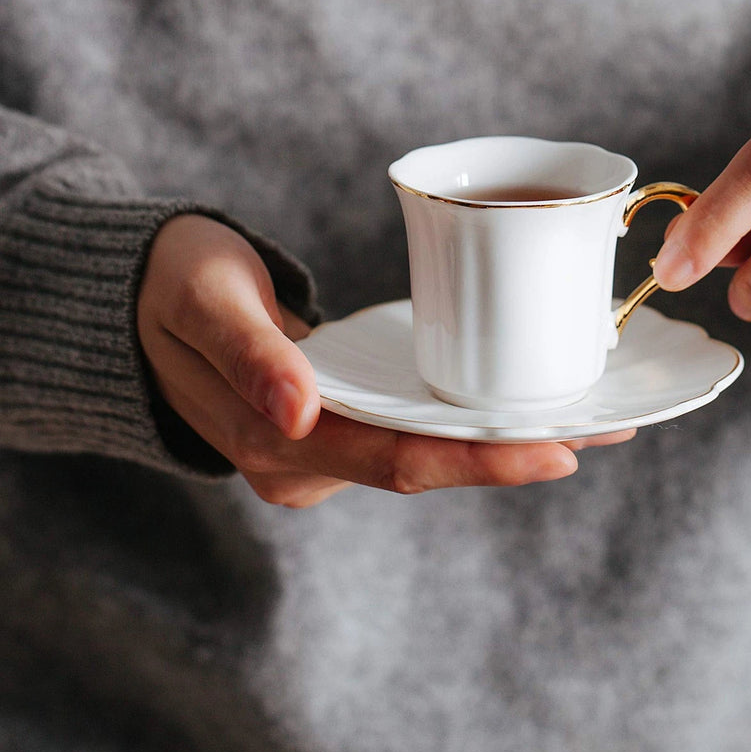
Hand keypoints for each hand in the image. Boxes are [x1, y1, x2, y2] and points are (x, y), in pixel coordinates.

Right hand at [138, 215, 629, 506]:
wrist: (144, 296)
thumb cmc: (174, 286)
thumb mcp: (206, 303)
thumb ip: (251, 356)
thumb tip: (300, 413)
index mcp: (279, 444)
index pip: (397, 462)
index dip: (481, 461)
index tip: (560, 448)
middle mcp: (309, 460)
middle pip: (430, 465)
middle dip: (516, 452)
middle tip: (604, 427)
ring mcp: (326, 445)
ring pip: (429, 451)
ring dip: (504, 438)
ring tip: (586, 415)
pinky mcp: (340, 419)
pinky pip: (415, 428)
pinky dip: (470, 418)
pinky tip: (521, 398)